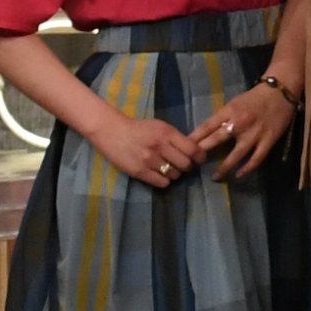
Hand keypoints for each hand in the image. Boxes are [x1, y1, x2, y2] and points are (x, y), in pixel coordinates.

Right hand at [88, 108, 205, 190]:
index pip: (193, 149)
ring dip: (174, 174)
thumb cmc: (138, 129)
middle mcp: (160, 147)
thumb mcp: (160, 127)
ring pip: (175, 175)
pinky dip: (164, 180)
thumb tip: (195, 150)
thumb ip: (176, 138)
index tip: (198, 159)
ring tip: (167, 168)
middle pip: (186, 165)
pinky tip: (158, 174)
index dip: (199, 157)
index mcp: (167, 133)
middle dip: (187, 166)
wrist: (111, 131)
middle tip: (181, 165)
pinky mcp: (139, 172)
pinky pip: (162, 183)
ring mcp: (149, 160)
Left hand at [190, 78, 294, 181]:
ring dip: (224, 167)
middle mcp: (240, 122)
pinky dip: (247, 167)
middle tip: (192, 164)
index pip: (208, 126)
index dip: (195, 138)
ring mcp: (255, 133)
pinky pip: (257, 157)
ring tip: (215, 177)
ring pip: (237, 154)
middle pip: (217, 139)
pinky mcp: (268, 140)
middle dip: (203, 152)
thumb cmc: (254, 97)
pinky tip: (239, 175)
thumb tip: (207, 133)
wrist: (280, 92)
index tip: (183, 148)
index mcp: (230, 111)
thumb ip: (222, 117)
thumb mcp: (234, 103)